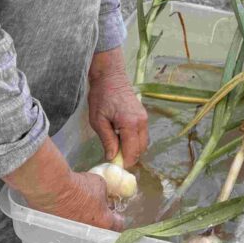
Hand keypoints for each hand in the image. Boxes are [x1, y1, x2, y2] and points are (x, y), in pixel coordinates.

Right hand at [39, 171, 124, 231]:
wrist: (54, 190)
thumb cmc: (79, 186)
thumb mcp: (100, 184)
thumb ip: (104, 194)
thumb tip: (102, 198)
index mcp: (104, 222)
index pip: (118, 226)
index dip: (118, 219)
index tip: (116, 215)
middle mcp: (91, 233)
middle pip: (102, 231)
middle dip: (102, 224)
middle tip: (98, 214)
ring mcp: (76, 235)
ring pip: (86, 232)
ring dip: (86, 224)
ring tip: (81, 212)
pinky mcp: (61, 232)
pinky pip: (71, 229)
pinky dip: (71, 223)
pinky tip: (68, 212)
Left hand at [87, 47, 147, 167]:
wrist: (110, 76)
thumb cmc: (101, 96)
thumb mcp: (98, 121)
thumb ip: (107, 140)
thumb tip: (112, 157)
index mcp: (130, 124)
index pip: (132, 152)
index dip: (124, 162)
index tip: (113, 166)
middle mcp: (141, 122)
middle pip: (141, 149)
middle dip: (130, 157)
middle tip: (115, 159)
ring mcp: (144, 118)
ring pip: (143, 143)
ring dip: (133, 149)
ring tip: (117, 149)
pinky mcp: (143, 115)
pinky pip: (142, 134)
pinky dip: (135, 141)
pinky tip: (122, 139)